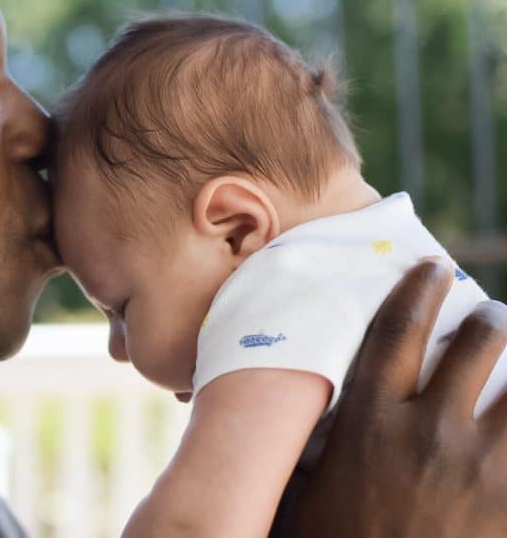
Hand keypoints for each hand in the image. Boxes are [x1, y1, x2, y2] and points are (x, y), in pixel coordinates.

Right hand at [279, 258, 506, 536]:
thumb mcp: (302, 495)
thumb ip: (303, 447)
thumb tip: (277, 408)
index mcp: (370, 422)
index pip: (396, 332)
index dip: (415, 291)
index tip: (429, 268)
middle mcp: (428, 431)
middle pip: (476, 347)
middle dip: (490, 320)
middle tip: (491, 314)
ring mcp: (480, 468)